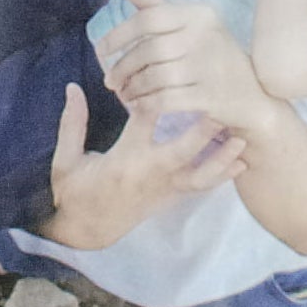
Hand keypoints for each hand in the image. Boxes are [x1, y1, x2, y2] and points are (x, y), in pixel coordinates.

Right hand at [35, 78, 225, 247]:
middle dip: (202, 132)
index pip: (141, 124)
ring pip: (198, 175)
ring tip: (241, 139)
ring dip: (221, 158)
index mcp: (122, 160)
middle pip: (180, 152)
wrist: (85, 231)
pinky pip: (200, 188)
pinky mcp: (170, 199)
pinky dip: (221, 175)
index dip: (156, 98)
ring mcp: (162, 189)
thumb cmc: (74, 192)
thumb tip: (73, 87)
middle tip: (221, 108)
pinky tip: (240, 162)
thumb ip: (72, 123)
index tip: (169, 75)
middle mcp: (147, 175)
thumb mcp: (65, 159)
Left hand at [103, 0, 290, 154]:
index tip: (101, 50)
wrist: (254, 98)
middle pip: (149, 50)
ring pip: (155, 77)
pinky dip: (147, 105)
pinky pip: (166, 100)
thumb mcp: (193, 27)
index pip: (149, 18)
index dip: (119, 33)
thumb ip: (157, 7)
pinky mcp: (211, 97)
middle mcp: (206, 36)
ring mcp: (210, 68)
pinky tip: (140, 107)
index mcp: (199, 15)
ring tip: (124, 94)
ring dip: (133, 88)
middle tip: (110, 80)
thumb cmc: (216, 58)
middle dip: (122, 67)